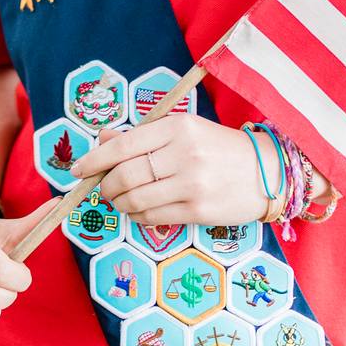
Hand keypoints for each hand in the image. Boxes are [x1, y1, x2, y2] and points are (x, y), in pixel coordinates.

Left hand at [72, 113, 268, 226]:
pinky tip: (138, 210)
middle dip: (105, 185)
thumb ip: (142, 136)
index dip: (94, 159)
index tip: (78, 169)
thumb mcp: (183, 130)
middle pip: (124, 175)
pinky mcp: (198, 210)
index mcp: (177, 127)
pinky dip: (137, 215)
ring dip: (119, 203)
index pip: (122, 145)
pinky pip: (153, 217)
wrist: (267, 171)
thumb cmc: (218, 148)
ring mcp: (192, 184)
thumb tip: (101, 141)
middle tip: (103, 188)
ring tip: (120, 199)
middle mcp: (183, 154)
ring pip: (135, 199)